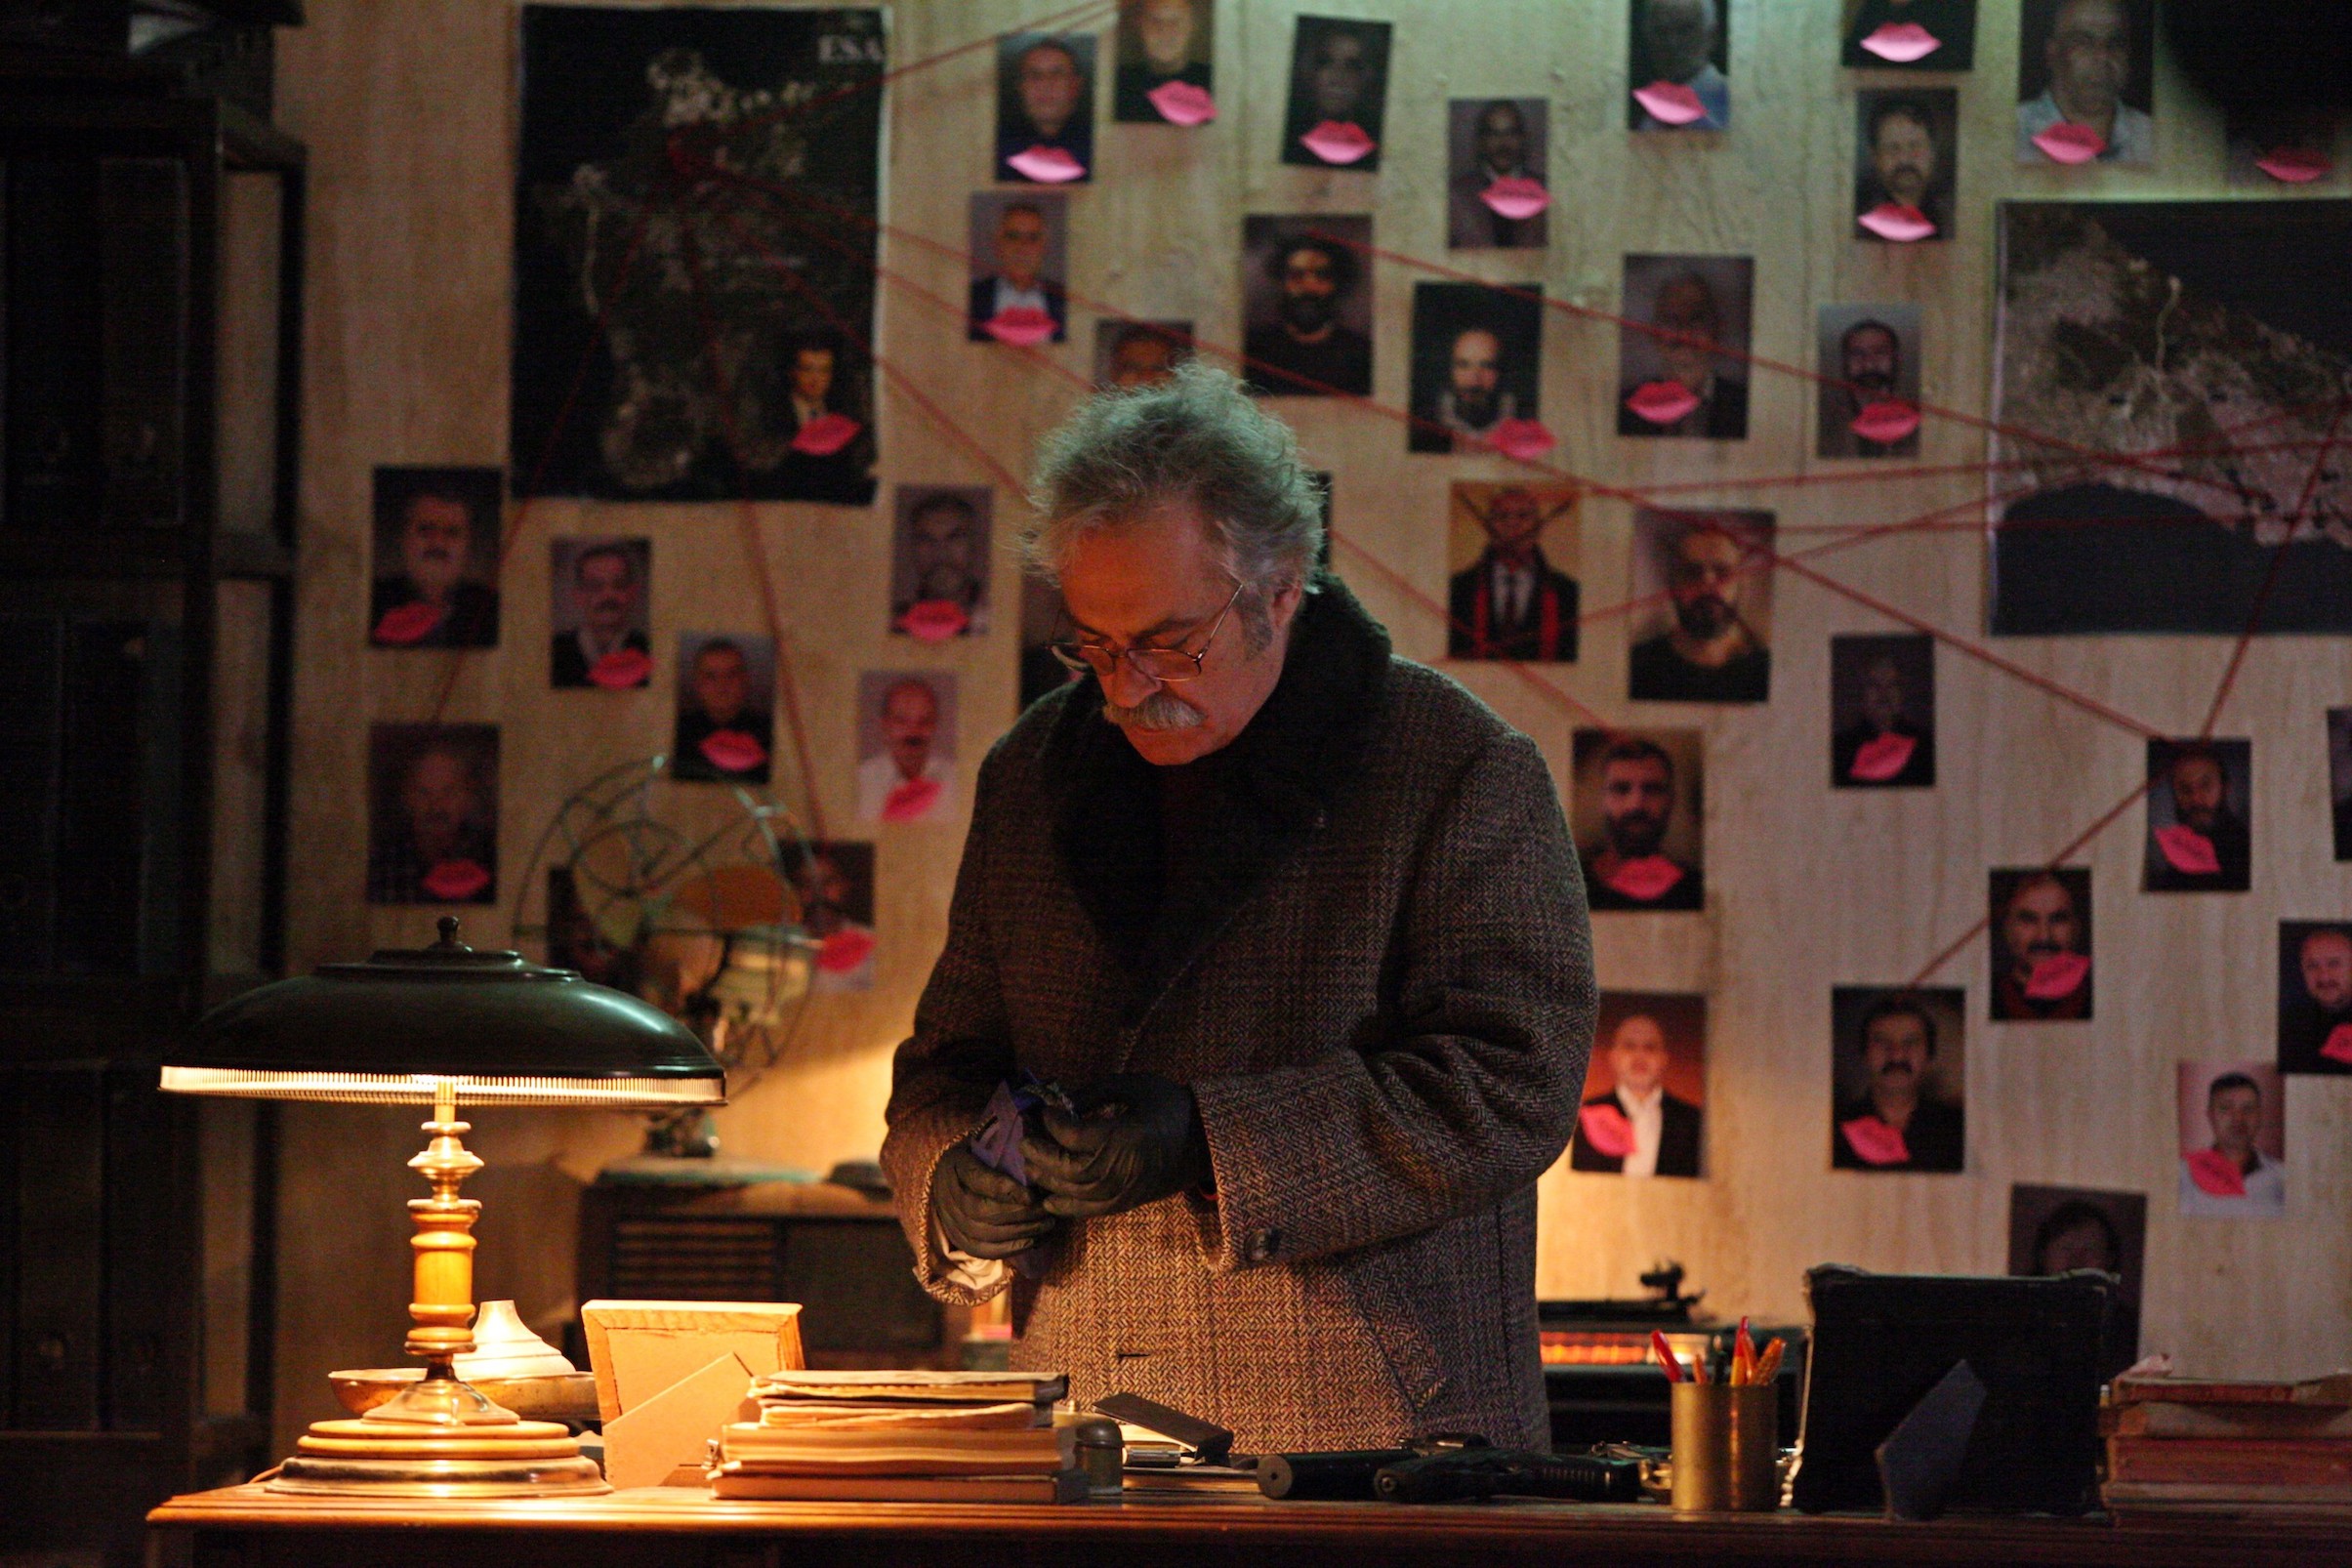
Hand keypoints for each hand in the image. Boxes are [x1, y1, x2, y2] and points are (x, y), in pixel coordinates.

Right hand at [932, 1142, 1056, 1259]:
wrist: (953, 1178)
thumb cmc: (980, 1156)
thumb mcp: (988, 1143)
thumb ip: (1007, 1146)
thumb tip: (1035, 1155)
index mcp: (956, 1164)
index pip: (977, 1179)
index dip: (1005, 1190)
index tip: (1032, 1195)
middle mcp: (948, 1194)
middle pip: (981, 1211)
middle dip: (1018, 1213)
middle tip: (1046, 1210)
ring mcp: (951, 1220)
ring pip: (984, 1234)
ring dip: (1020, 1232)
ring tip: (1046, 1225)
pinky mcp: (960, 1240)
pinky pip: (984, 1251)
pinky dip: (1010, 1248)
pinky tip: (1033, 1240)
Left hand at [1021, 1073, 1209, 1220]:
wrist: (1204, 1143)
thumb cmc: (1169, 1107)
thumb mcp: (1135, 1086)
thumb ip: (1095, 1092)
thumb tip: (1061, 1101)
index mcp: (1125, 1135)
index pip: (1073, 1135)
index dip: (1053, 1122)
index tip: (1045, 1110)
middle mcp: (1121, 1167)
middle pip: (1065, 1167)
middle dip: (1039, 1153)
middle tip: (1024, 1139)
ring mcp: (1122, 1190)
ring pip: (1071, 1191)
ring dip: (1045, 1178)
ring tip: (1030, 1163)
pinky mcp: (1124, 1203)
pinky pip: (1086, 1211)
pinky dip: (1063, 1206)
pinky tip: (1048, 1197)